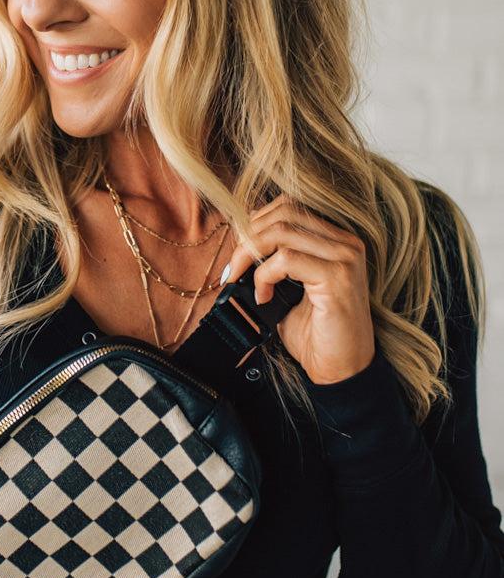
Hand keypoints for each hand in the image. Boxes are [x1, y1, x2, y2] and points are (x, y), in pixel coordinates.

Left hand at [225, 194, 375, 384]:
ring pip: (281, 231)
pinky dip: (264, 276)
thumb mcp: (288, 290)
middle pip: (283, 212)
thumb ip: (272, 263)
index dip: (255, 224)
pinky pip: (286, 259)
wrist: (342, 369)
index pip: (289, 208)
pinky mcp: (338, 276)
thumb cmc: (316, 333)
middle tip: (232, 269)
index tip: (238, 254)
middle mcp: (345, 242)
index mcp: (336, 240)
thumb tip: (240, 247)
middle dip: (247, 238)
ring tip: (241, 280)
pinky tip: (263, 297)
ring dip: (249, 255)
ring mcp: (344, 257)